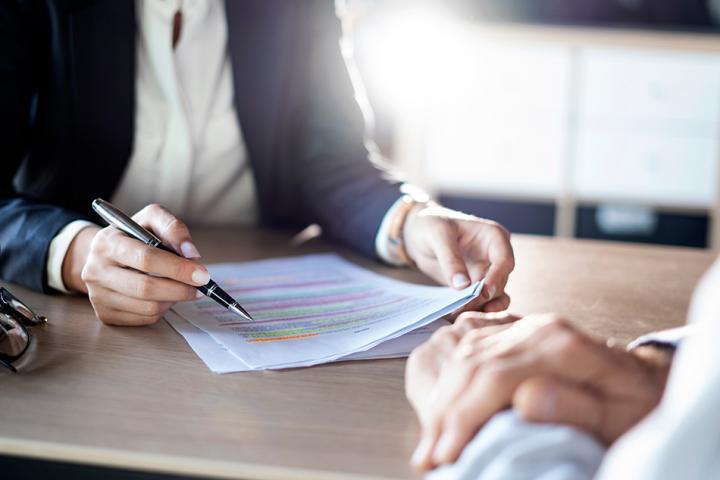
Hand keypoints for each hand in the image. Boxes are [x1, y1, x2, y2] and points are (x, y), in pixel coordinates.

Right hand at [65, 204, 209, 325]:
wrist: (107, 255)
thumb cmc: (135, 235)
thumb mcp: (152, 219)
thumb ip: (173, 228)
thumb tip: (192, 254)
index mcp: (106, 243)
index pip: (145, 259)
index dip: (178, 268)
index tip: (202, 275)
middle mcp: (95, 270)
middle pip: (145, 288)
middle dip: (180, 289)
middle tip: (200, 287)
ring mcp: (97, 295)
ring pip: (147, 307)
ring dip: (174, 300)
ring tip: (182, 288)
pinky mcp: (105, 314)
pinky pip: (144, 319)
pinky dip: (163, 309)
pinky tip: (166, 296)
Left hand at [403, 205, 513, 311]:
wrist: (417, 233)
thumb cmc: (429, 224)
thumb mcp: (437, 235)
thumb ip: (450, 259)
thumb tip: (462, 286)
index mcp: (494, 236)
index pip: (504, 260)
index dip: (497, 277)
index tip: (483, 292)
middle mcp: (495, 256)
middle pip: (500, 282)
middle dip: (484, 297)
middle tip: (465, 308)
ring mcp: (486, 272)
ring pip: (495, 296)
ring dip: (483, 307)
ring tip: (465, 315)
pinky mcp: (475, 286)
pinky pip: (481, 301)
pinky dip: (473, 309)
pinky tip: (459, 316)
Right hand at [407, 314, 670, 470]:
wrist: (642, 378)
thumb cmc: (635, 404)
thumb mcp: (621, 415)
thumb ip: (578, 407)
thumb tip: (526, 400)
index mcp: (561, 344)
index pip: (496, 375)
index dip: (465, 416)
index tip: (448, 452)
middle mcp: (535, 328)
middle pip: (472, 364)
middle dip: (445, 414)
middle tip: (429, 457)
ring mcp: (521, 328)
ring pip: (464, 357)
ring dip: (442, 402)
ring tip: (430, 442)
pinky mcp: (512, 334)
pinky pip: (468, 351)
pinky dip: (450, 384)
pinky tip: (442, 411)